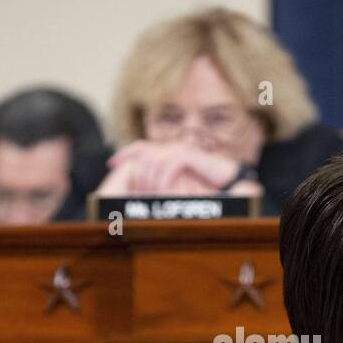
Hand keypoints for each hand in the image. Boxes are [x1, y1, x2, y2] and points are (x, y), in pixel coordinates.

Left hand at [108, 140, 241, 191]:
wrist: (231, 183)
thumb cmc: (208, 189)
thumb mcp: (180, 188)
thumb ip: (163, 186)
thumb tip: (146, 193)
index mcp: (170, 156)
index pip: (143, 149)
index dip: (126, 153)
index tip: (112, 163)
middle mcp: (173, 150)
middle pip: (144, 149)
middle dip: (127, 157)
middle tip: (114, 164)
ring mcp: (182, 151)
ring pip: (156, 159)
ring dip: (148, 176)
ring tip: (144, 190)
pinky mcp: (192, 156)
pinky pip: (172, 163)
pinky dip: (165, 177)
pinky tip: (162, 190)